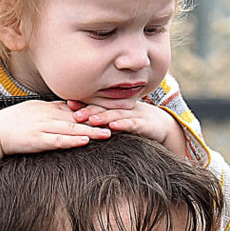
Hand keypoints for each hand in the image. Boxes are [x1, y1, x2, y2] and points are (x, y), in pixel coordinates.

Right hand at [0, 100, 110, 181]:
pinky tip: (84, 141)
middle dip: (98, 120)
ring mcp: (43, 127)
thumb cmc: (12, 123)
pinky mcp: (37, 140)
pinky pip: (57, 140)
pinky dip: (71, 140)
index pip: (75, 107)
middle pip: (78, 117)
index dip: (94, 110)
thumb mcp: (34, 111)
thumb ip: (51, 111)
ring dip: (90, 131)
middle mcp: (48, 115)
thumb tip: (68, 111)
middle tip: (117, 122)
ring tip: (107, 134)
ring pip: (71, 129)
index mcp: (48, 108)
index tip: (111, 113)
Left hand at [68, 100, 187, 155]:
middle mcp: (122, 108)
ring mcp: (133, 115)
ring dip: (104, 117)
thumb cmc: (133, 123)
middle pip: (104, 108)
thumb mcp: (116, 119)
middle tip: (76, 114)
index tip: (69, 103)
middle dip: (90, 110)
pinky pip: (132, 124)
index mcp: (113, 107)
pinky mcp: (144, 125)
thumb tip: (76, 117)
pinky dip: (123, 125)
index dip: (83, 103)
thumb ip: (99, 118)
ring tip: (92, 120)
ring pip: (116, 115)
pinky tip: (114, 127)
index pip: (96, 103)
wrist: (160, 125)